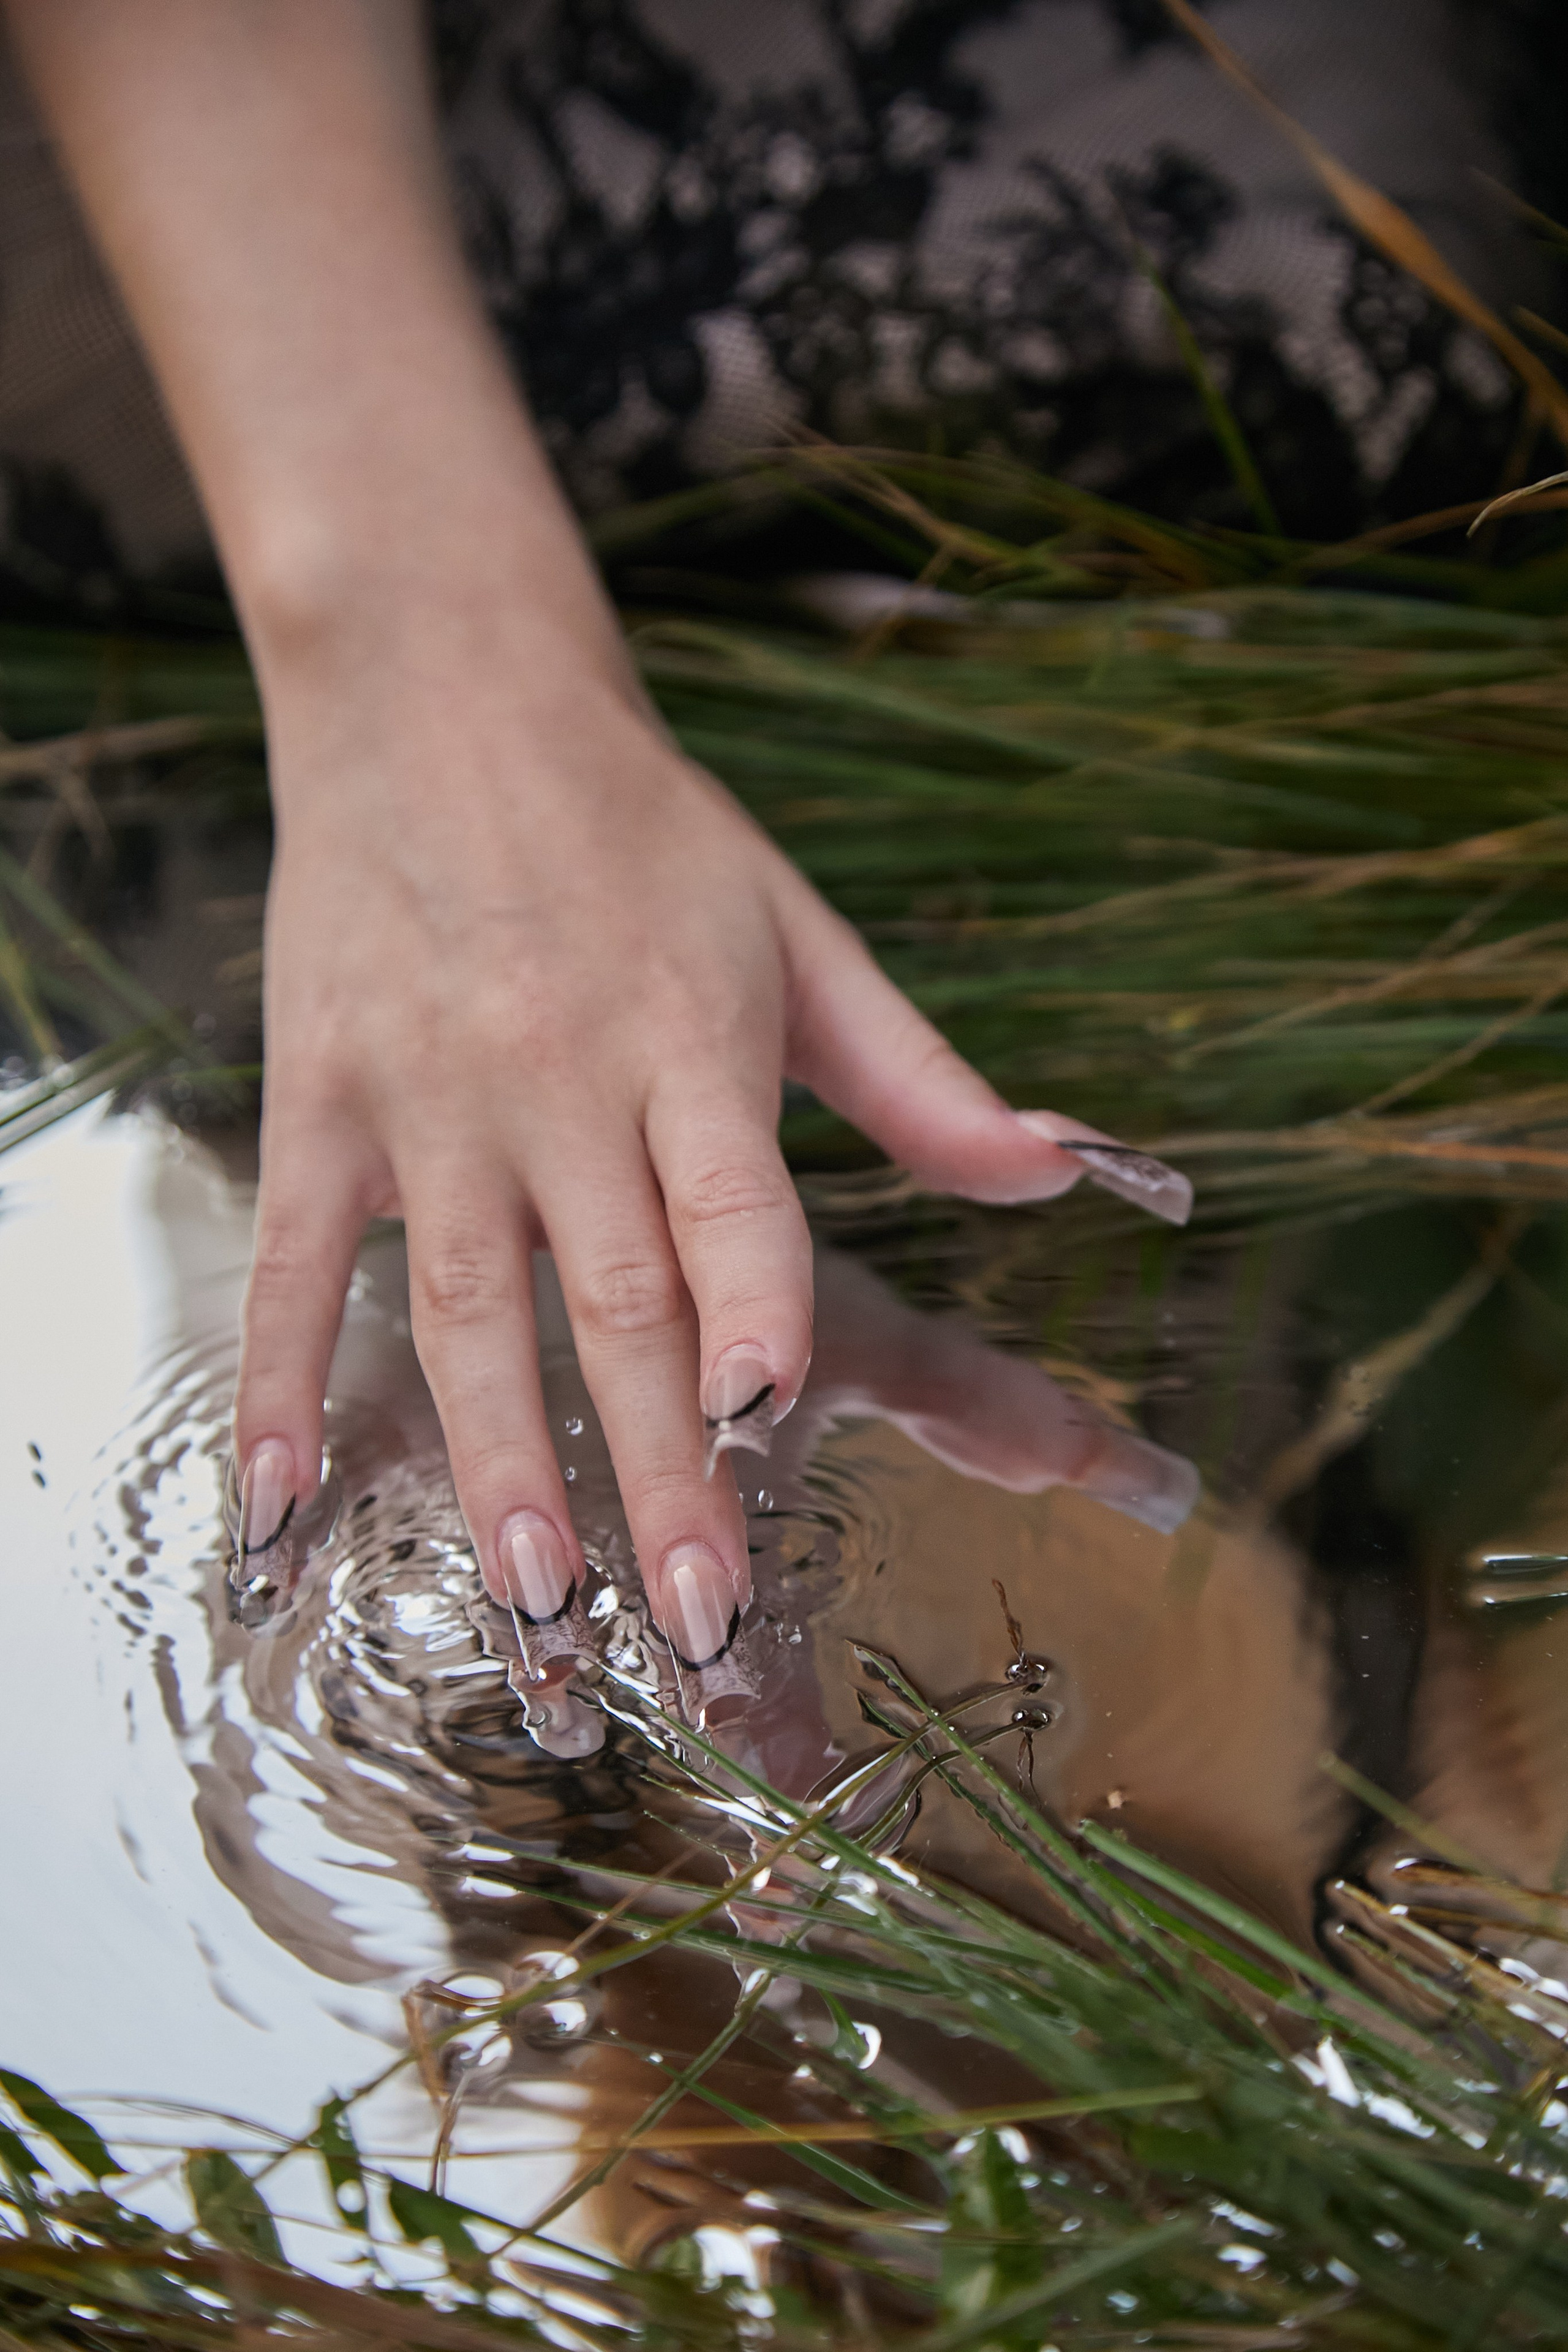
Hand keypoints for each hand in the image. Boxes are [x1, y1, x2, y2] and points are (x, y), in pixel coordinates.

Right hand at [230, 574, 1191, 1677]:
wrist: (443, 692)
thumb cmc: (640, 825)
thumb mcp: (797, 931)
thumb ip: (920, 1077)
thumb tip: (1055, 1174)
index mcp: (690, 1042)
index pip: (733, 1204)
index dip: (751, 1309)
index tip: (763, 1417)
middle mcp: (561, 1082)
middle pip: (615, 1299)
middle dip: (658, 1468)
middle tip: (692, 1618)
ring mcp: (431, 1100)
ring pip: (465, 1306)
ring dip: (500, 1456)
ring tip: (537, 1590)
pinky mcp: (324, 1100)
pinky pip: (300, 1262)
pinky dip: (279, 1384)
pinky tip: (278, 1505)